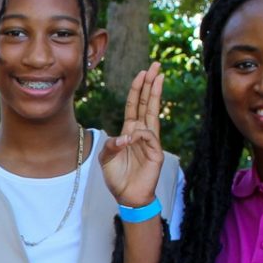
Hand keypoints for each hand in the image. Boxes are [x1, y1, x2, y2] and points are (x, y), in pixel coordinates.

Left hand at [101, 62, 165, 206]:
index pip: (134, 105)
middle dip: (151, 83)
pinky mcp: (156, 152)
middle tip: (156, 65)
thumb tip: (125, 136)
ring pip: (153, 112)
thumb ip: (112, 145)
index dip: (137, 89)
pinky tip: (132, 138)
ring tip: (157, 77)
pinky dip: (140, 134)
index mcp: (129, 131)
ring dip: (154, 94)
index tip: (141, 73)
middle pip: (147, 103)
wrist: (128, 196)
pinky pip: (149, 135)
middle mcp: (141, 132)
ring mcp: (150, 141)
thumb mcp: (106, 158)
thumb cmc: (117, 177)